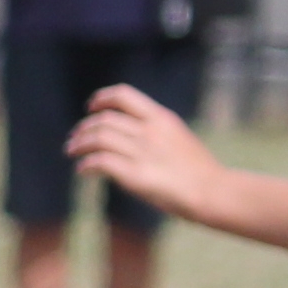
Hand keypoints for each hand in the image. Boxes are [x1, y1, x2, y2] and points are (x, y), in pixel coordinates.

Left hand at [67, 80, 228, 225]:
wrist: (215, 192)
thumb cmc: (198, 169)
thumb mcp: (178, 136)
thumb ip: (154, 130)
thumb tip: (126, 131)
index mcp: (162, 118)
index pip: (124, 95)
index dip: (102, 98)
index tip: (91, 107)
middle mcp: (151, 131)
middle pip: (104, 119)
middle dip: (83, 128)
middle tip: (74, 140)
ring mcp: (143, 152)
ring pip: (98, 138)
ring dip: (79, 144)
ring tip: (72, 152)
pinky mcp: (137, 175)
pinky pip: (100, 162)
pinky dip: (86, 165)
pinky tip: (83, 171)